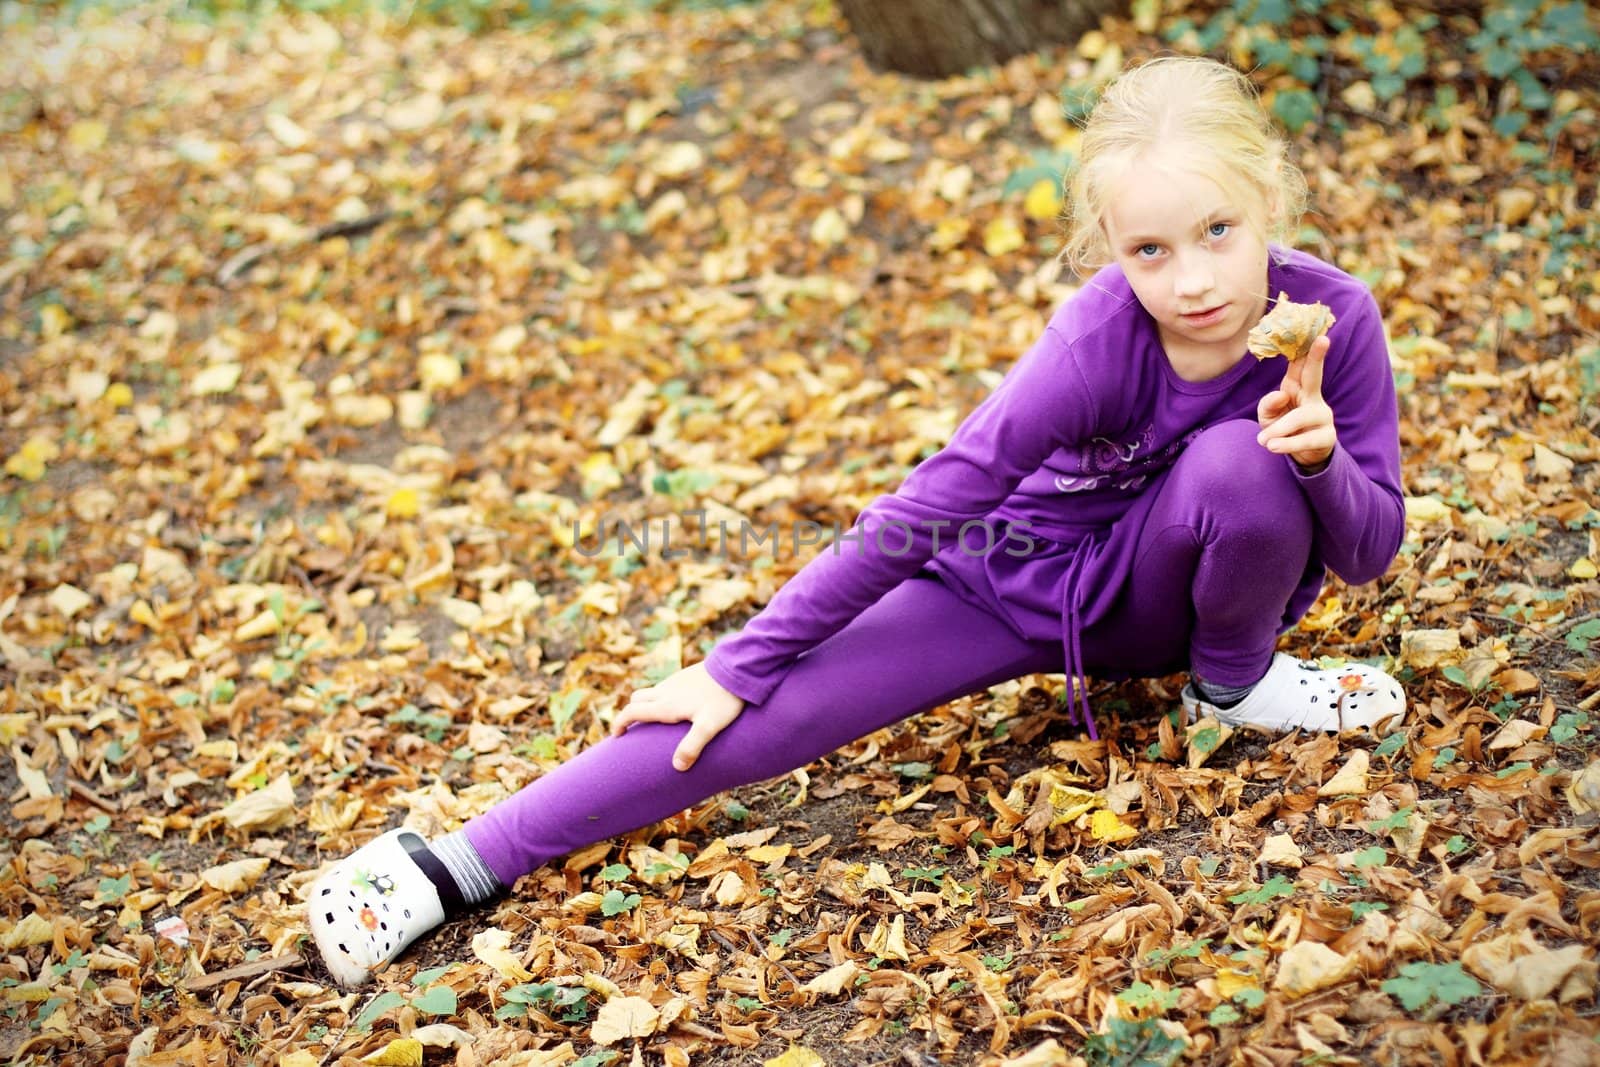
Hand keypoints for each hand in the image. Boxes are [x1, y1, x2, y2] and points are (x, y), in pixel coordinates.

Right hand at [611, 661, 744, 771]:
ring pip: (651, 692)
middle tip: (632, 729)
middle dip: (630, 713)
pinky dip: (661, 698)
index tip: (616, 735)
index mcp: (666, 704)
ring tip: (656, 721)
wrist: (737, 668)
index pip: (633, 711)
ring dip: (646, 704)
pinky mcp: (686, 676)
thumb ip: (692, 746)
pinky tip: (678, 707)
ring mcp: (676, 681)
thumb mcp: (709, 726)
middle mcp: (665, 691)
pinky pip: (666, 687)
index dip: (620, 723)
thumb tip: (677, 767)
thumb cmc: (723, 699)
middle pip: (637, 699)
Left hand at [1257, 334, 1334, 471]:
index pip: (1299, 365)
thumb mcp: (1267, 416)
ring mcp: (1322, 416)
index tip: (1313, 330)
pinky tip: (1273, 447)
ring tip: (1263, 440)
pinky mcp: (1327, 436)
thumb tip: (1281, 395)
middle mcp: (1312, 397)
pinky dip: (1288, 443)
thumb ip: (1268, 404)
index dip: (1305, 348)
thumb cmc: (1281, 428)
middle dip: (1317, 357)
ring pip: (1302, 416)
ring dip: (1280, 428)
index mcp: (1296, 387)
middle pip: (1315, 374)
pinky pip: (1308, 439)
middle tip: (1323, 339)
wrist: (1301, 456)